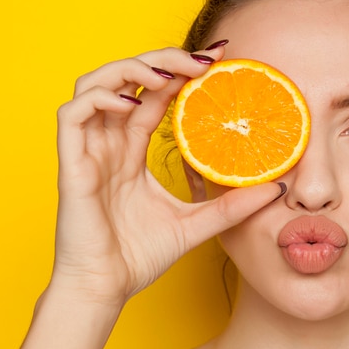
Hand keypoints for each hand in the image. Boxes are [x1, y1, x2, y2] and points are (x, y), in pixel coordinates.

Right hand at [51, 47, 281, 306]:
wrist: (107, 289)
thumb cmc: (139, 256)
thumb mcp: (197, 224)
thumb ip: (232, 205)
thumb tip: (276, 188)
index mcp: (132, 150)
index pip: (154, 96)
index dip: (181, 72)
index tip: (219, 63)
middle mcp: (110, 143)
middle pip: (128, 80)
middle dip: (163, 59)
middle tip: (202, 60)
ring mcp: (89, 150)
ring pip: (95, 84)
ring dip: (129, 69)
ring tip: (168, 74)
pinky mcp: (71, 164)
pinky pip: (73, 114)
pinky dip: (100, 99)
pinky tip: (131, 106)